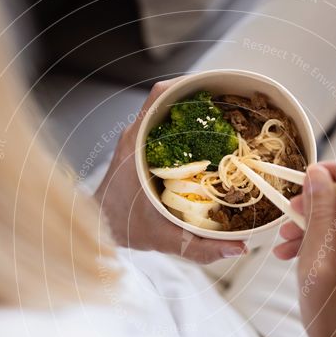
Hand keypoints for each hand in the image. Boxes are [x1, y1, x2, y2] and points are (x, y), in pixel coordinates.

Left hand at [94, 80, 247, 263]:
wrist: (97, 229)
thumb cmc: (122, 229)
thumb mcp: (164, 239)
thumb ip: (200, 247)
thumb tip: (239, 249)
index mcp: (136, 145)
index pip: (157, 98)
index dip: (187, 87)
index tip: (216, 90)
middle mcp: (135, 136)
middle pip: (167, 101)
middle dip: (200, 101)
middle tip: (230, 108)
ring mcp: (136, 141)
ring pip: (166, 113)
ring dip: (193, 114)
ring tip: (224, 121)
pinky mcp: (139, 149)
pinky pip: (163, 128)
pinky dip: (185, 129)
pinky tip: (207, 142)